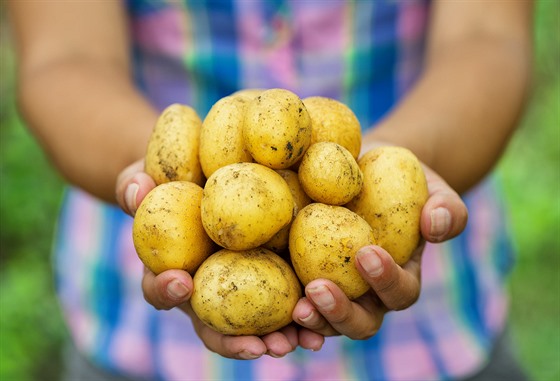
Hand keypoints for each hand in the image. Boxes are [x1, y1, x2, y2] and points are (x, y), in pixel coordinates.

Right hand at [115, 160, 324, 358]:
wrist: (206, 175)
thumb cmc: (173, 182)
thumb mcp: (149, 178)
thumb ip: (137, 188)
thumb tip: (136, 188)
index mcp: (173, 272)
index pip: (161, 289)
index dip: (166, 290)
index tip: (180, 282)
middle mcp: (205, 291)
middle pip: (215, 326)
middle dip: (235, 342)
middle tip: (257, 346)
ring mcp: (238, 290)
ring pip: (255, 326)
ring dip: (275, 339)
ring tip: (299, 342)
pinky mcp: (270, 279)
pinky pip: (286, 302)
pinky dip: (303, 315)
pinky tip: (323, 324)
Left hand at [292, 163, 467, 338]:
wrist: (362, 171)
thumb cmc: (400, 180)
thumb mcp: (431, 187)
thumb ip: (447, 207)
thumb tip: (436, 223)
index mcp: (400, 276)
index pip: (399, 291)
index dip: (386, 280)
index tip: (366, 253)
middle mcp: (368, 294)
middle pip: (362, 322)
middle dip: (342, 313)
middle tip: (319, 290)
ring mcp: (337, 292)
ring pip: (327, 324)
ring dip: (313, 321)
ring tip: (295, 308)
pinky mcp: (305, 281)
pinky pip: (297, 305)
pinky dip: (286, 317)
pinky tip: (275, 308)